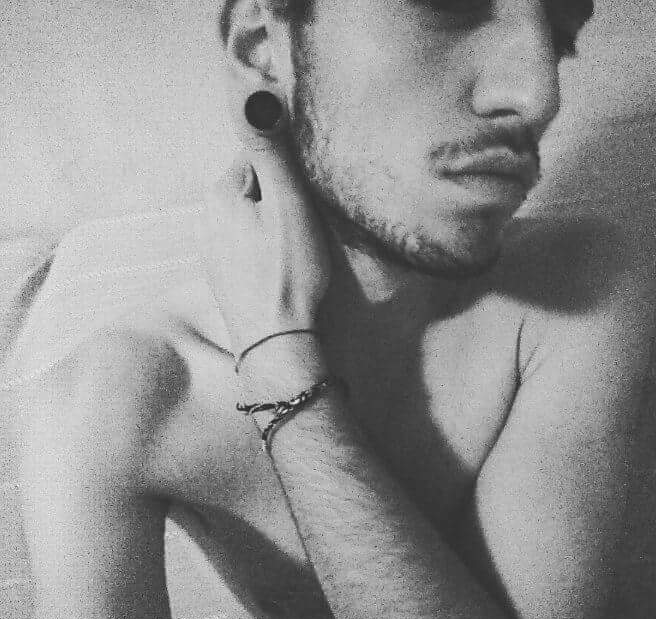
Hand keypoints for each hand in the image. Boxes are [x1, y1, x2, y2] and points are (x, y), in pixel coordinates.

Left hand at [202, 107, 330, 392]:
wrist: (276, 342)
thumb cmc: (287, 273)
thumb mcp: (286, 203)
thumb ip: (269, 149)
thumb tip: (253, 96)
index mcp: (219, 196)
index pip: (255, 159)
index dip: (287, 175)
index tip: (306, 199)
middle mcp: (206, 221)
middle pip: (253, 191)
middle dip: (279, 200)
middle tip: (306, 228)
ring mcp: (211, 254)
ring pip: (251, 222)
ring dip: (274, 229)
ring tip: (297, 253)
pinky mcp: (223, 280)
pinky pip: (248, 250)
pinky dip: (266, 254)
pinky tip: (282, 273)